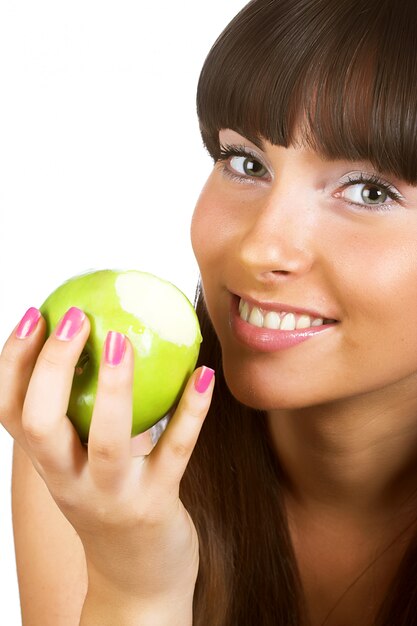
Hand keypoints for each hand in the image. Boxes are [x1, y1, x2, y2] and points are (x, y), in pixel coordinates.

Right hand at [0, 306, 213, 605]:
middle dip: (50, 368)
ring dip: (113, 389)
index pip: (11, 411)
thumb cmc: (110, 502)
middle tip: (74, 318)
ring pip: (106, 442)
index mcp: (49, 463)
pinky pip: (175, 451)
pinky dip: (190, 411)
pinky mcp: (157, 505)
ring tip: (121, 341)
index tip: (33, 313)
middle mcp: (69, 482)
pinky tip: (202, 374)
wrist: (135, 584)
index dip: (13, 362)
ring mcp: (113, 497)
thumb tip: (106, 340)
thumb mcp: (83, 463)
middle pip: (41, 424)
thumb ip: (85, 416)